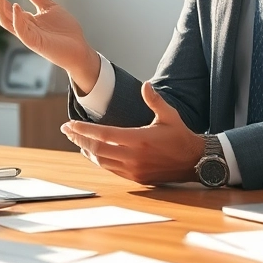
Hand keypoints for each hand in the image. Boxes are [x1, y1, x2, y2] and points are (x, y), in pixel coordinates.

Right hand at [0, 0, 98, 90]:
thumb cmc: (64, 32)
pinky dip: (17, 19)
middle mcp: (21, 28)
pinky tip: (15, 6)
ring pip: (6, 22)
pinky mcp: (37, 43)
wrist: (80, 50)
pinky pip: (23, 32)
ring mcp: (27, 36)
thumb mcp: (48, 6)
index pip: (0, 7)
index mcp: (22, 19)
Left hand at [60, 81, 205, 184]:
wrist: (195, 161)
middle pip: (97, 149)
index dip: (83, 129)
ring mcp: (134, 169)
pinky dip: (99, 161)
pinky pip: (111, 169)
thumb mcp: (169, 115)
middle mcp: (133, 156)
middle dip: (79, 139)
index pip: (103, 134)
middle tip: (67, 131)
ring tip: (77, 140)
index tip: (69, 124)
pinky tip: (93, 153)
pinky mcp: (136, 178)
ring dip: (87, 151)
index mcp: (139, 139)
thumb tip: (145, 85)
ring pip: (101, 161)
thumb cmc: (180, 136)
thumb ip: (154, 100)